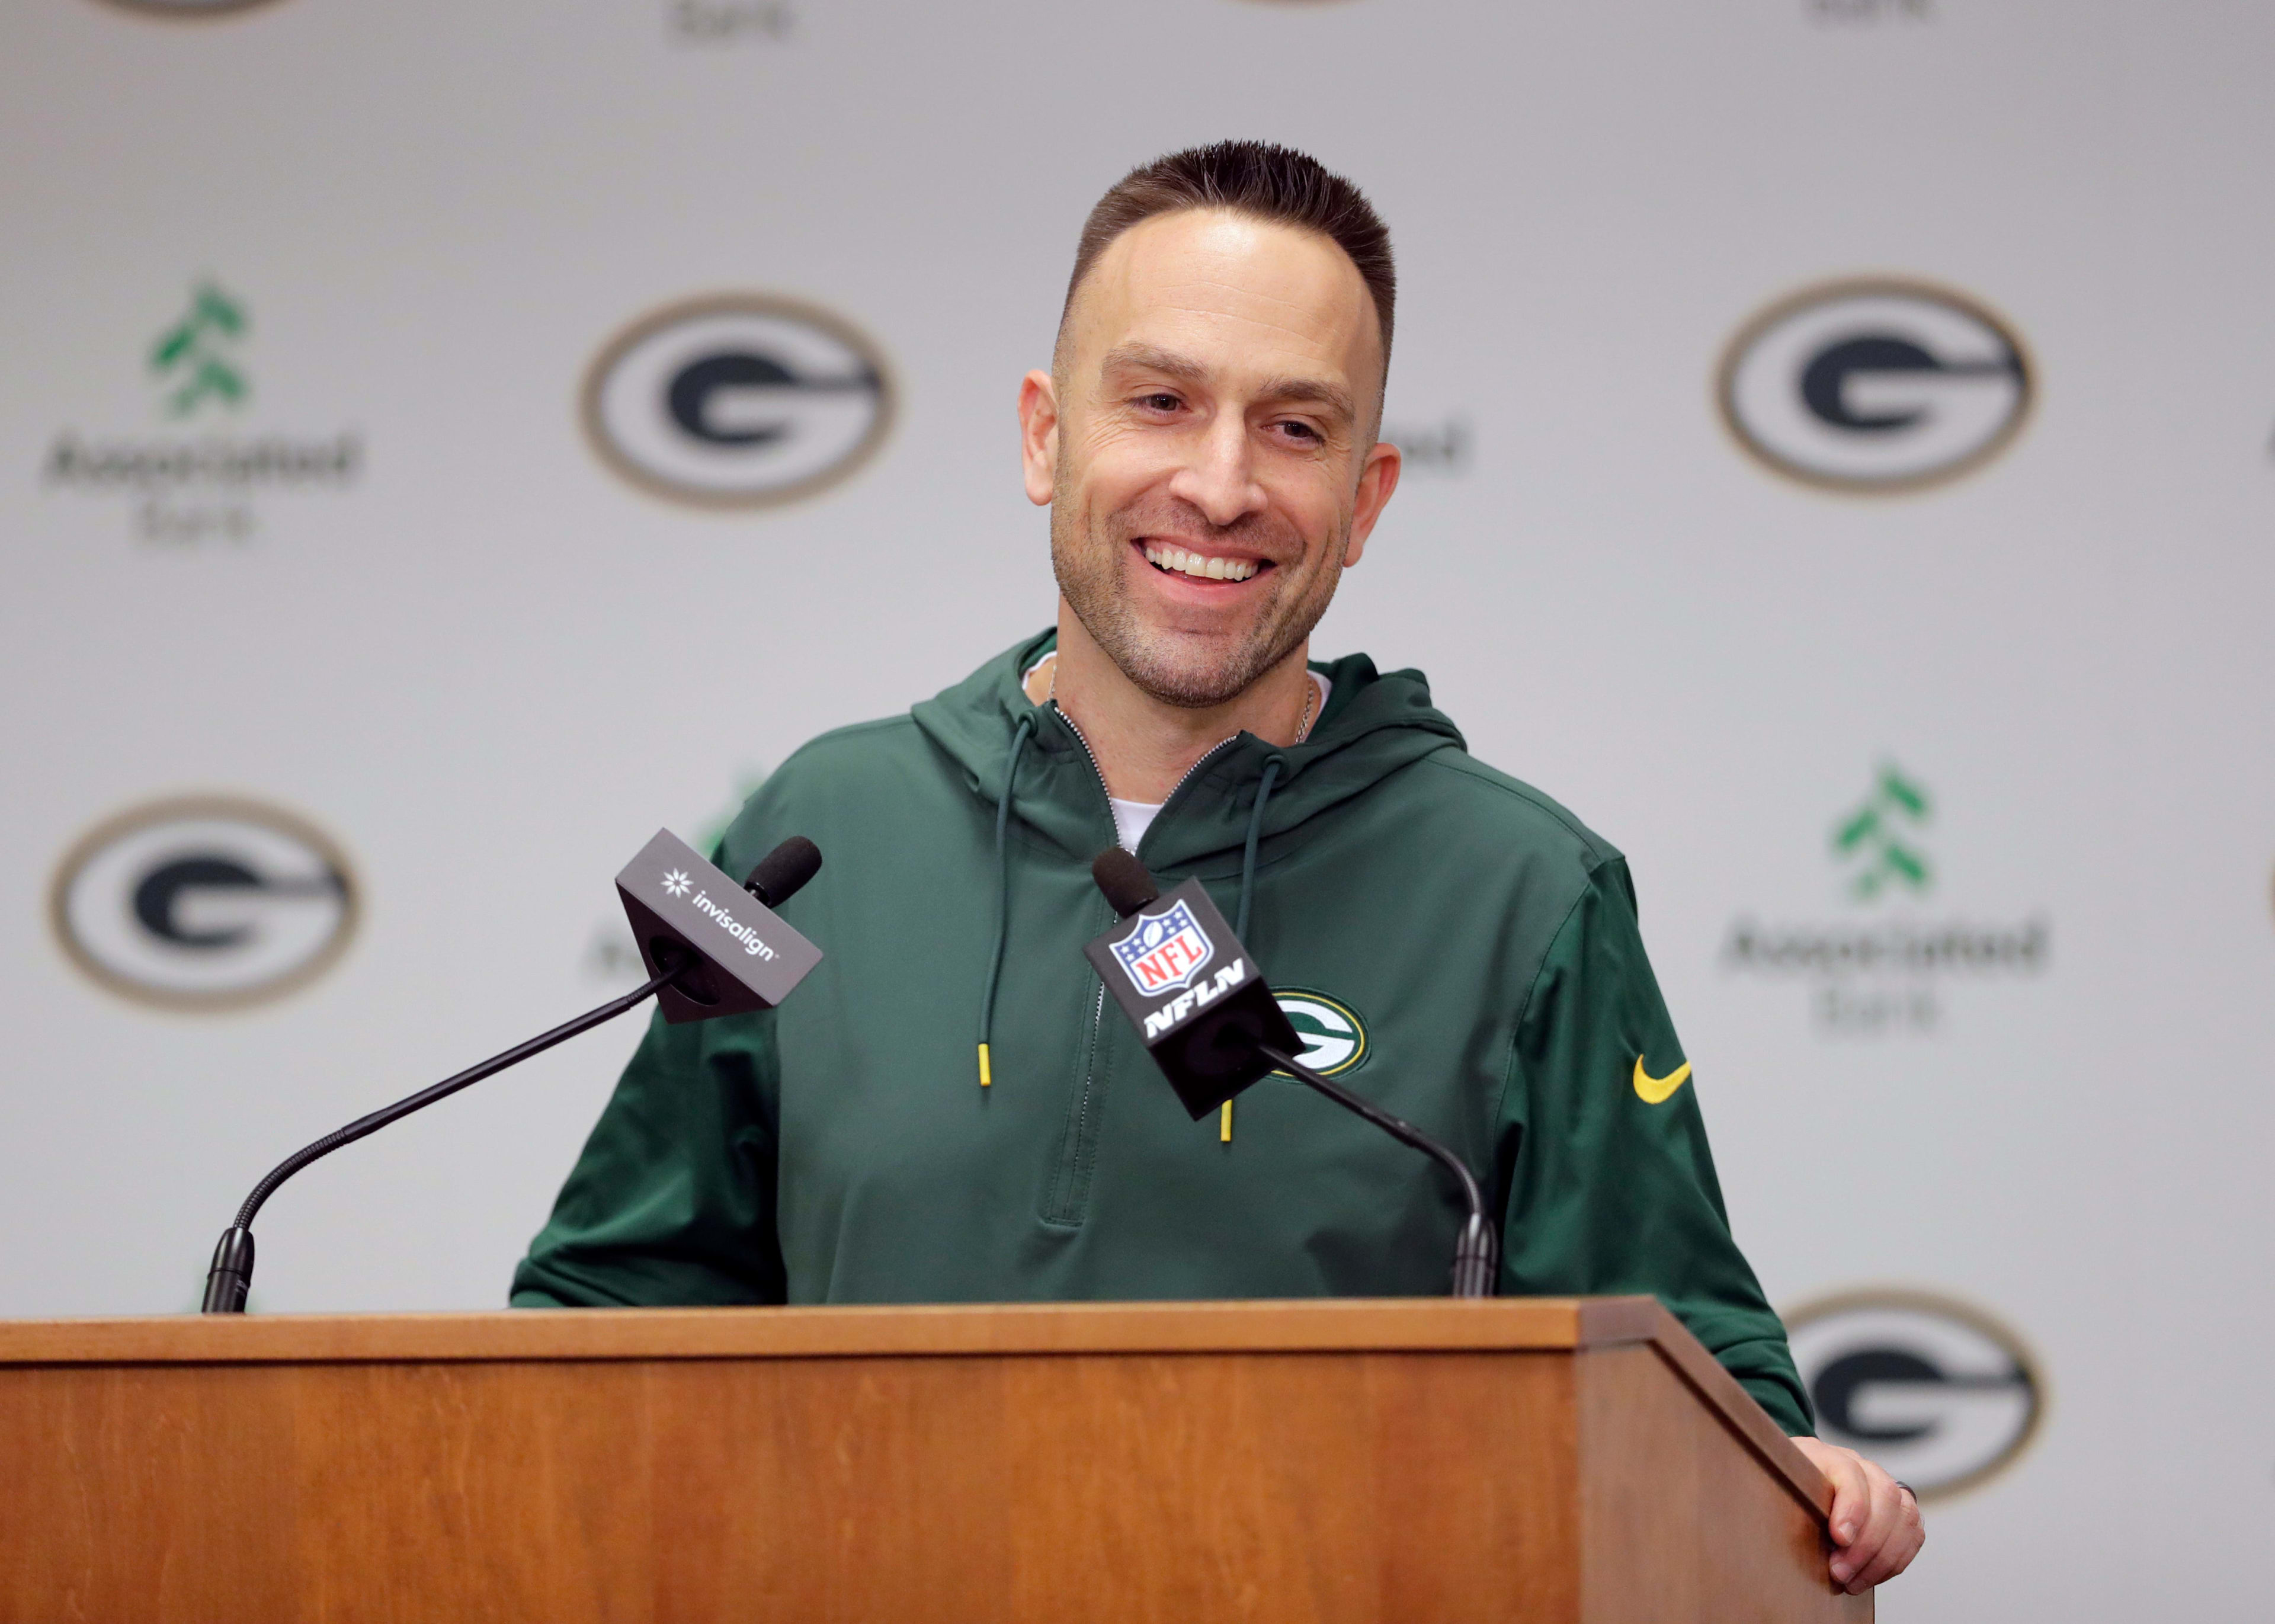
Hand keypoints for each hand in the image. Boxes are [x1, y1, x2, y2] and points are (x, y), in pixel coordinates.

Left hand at [1789, 1436, 1923, 1592]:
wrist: (1798, 1481)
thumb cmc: (1785, 1489)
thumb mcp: (1775, 1488)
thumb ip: (1781, 1497)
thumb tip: (1774, 1525)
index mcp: (1826, 1455)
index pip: (1850, 1472)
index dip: (1852, 1506)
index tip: (1840, 1537)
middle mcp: (1862, 1466)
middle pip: (1884, 1495)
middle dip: (1867, 1543)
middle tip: (1840, 1573)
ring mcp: (1885, 1485)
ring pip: (1904, 1515)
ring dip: (1882, 1557)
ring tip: (1852, 1581)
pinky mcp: (1900, 1509)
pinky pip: (1913, 1533)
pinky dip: (1896, 1560)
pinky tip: (1871, 1576)